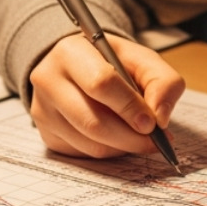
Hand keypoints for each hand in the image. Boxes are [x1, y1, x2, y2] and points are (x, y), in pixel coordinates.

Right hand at [28, 34, 184, 158]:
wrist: (79, 66)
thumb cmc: (113, 62)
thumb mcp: (143, 59)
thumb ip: (163, 81)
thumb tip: (160, 118)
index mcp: (70, 52)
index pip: (100, 84)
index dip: (130, 107)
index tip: (152, 123)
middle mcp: (48, 80)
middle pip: (92, 121)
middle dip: (130, 137)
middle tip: (153, 141)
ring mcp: (43, 110)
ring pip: (89, 143)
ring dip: (122, 147)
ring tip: (140, 138)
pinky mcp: (47, 133)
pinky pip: (83, 153)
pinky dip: (109, 151)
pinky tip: (119, 138)